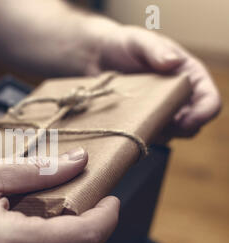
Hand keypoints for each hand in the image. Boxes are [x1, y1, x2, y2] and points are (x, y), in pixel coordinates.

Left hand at [92, 25, 221, 136]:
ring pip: (170, 135)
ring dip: (157, 134)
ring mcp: (161, 111)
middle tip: (153, 123)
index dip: (202, 115)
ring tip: (135, 120)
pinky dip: (140, 136)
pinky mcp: (142, 121)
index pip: (209, 101)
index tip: (183, 122)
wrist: (96, 57)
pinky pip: (148, 137)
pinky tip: (124, 125)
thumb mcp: (138, 41)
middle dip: (177, 130)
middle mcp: (179, 96)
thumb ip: (155, 49)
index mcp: (189, 75)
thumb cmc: (122, 44)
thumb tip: (174, 62)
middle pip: (192, 125)